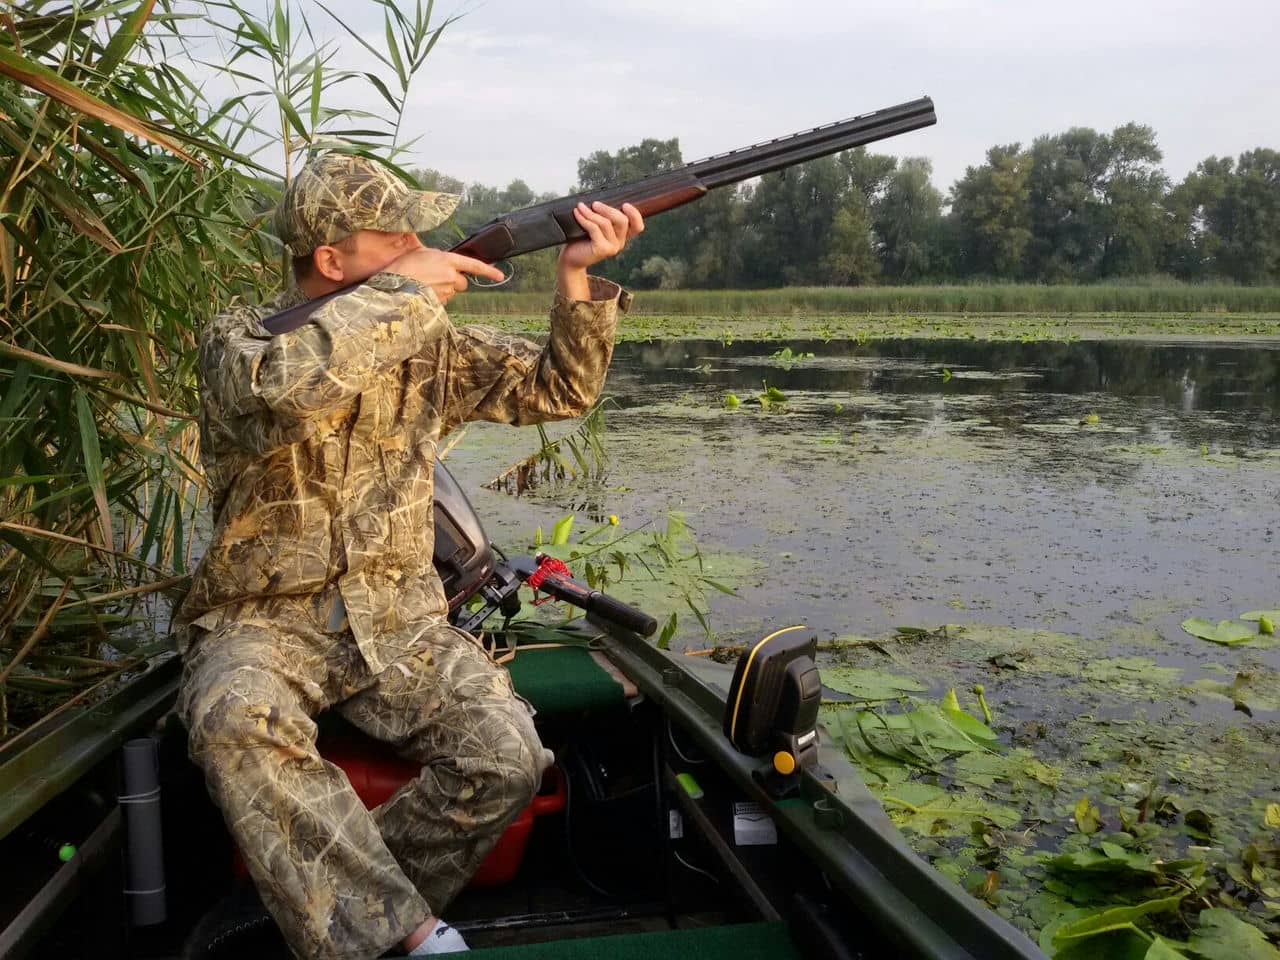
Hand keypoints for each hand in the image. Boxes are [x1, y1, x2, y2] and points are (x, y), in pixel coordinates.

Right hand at [383, 248, 504, 304]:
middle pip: (462, 282)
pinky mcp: (439, 305)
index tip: (500, 275)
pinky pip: (441, 302)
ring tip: (423, 286)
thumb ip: (433, 255)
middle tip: (436, 278)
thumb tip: (435, 255)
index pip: (474, 265)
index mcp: (447, 260)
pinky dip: (434, 300)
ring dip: (442, 290)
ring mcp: (445, 292)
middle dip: (453, 282)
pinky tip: (421, 294)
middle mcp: (450, 276)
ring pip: (451, 293)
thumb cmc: (401, 267)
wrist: (392, 286)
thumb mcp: (417, 252)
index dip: (489, 271)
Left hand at [559, 201, 644, 271]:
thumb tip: (600, 199)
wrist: (571, 259)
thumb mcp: (596, 226)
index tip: (625, 205)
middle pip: (622, 220)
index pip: (637, 226)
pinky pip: (594, 229)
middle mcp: (620, 242)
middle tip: (594, 204)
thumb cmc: (582, 240)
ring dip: (591, 213)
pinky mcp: (602, 250)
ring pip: (606, 223)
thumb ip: (603, 216)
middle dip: (607, 209)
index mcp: (622, 236)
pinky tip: (577, 213)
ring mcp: (612, 248)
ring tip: (580, 207)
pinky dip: (584, 218)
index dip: (635, 215)